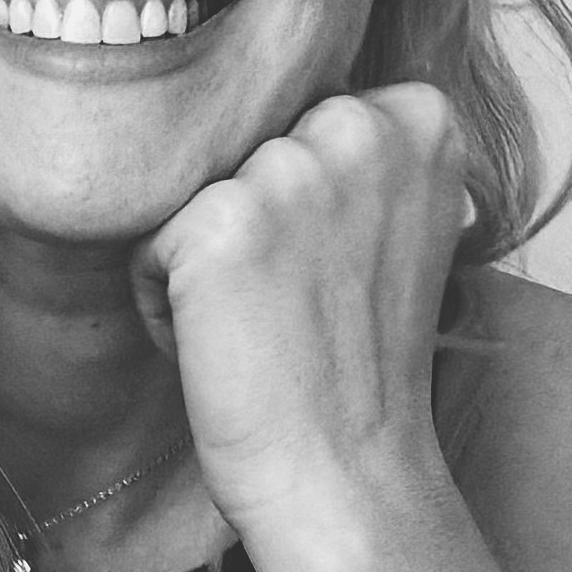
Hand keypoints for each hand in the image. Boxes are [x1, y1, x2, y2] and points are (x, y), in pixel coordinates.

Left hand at [135, 80, 472, 555]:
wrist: (348, 472)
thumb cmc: (362, 361)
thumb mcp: (399, 224)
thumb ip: (361, 150)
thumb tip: (302, 100)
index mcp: (421, 115)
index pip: (303, 112)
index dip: (310, 199)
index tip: (350, 267)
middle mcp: (359, 125)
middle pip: (246, 144)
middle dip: (255, 218)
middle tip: (303, 302)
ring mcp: (289, 169)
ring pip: (194, 190)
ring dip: (208, 261)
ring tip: (265, 324)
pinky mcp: (219, 222)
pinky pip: (151, 242)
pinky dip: (168, 302)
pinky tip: (227, 345)